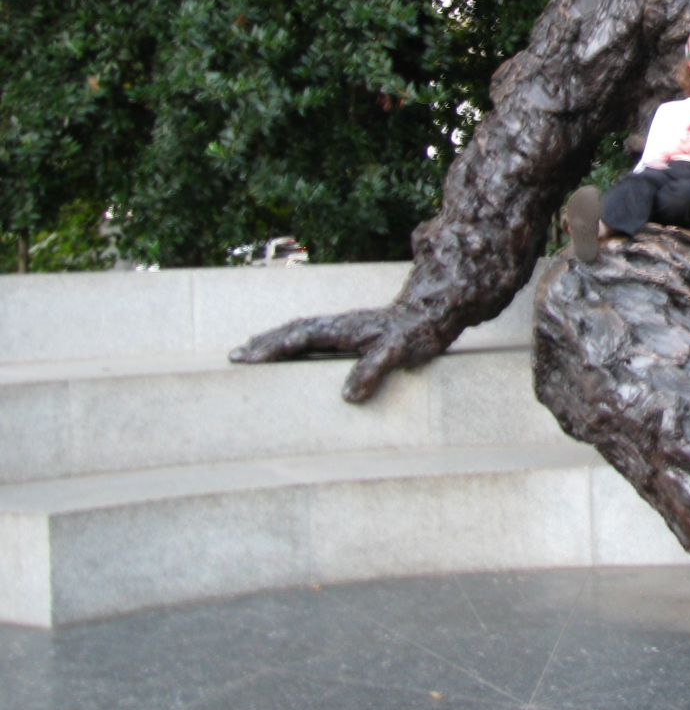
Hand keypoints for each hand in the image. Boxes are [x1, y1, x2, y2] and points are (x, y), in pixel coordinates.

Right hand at [229, 304, 445, 403]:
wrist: (435, 314)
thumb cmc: (416, 334)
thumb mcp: (397, 353)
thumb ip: (373, 370)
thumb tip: (348, 396)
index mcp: (341, 328)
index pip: (298, 337)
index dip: (271, 348)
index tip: (244, 358)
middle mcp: (338, 325)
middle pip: (292, 331)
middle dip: (263, 344)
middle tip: (233, 357)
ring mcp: (344, 328)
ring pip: (300, 332)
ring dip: (274, 342)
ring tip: (249, 352)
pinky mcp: (352, 334)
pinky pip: (315, 339)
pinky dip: (294, 344)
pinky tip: (290, 353)